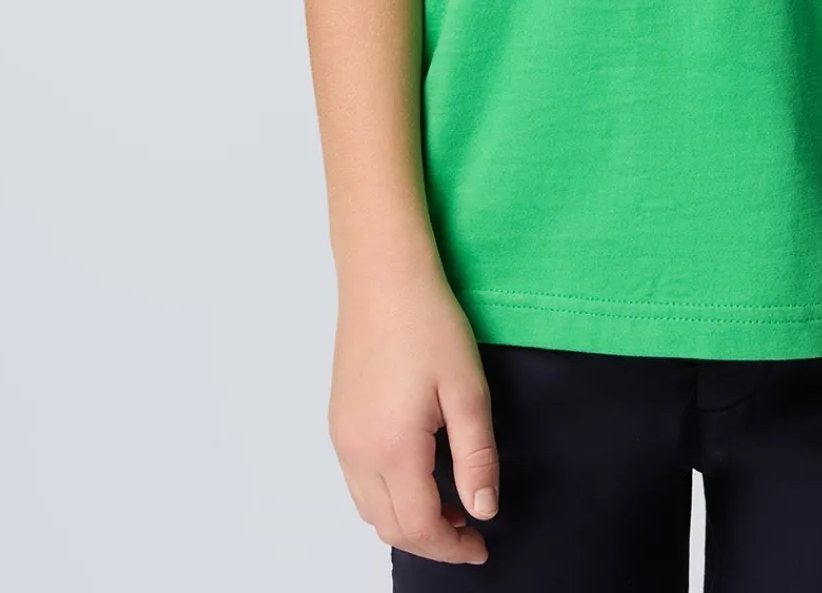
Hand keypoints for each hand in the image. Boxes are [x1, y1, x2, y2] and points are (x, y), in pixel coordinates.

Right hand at [328, 264, 500, 564]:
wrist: (383, 276)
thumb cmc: (427, 322)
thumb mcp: (467, 389)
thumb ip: (476, 456)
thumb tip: (483, 509)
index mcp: (392, 448)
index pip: (420, 525)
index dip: (453, 546)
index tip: (480, 545)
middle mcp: (358, 451)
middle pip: (391, 527)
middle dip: (432, 540)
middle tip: (469, 530)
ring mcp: (343, 437)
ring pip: (370, 509)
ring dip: (407, 520)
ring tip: (448, 504)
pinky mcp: (338, 422)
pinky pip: (359, 482)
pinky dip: (387, 496)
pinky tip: (418, 474)